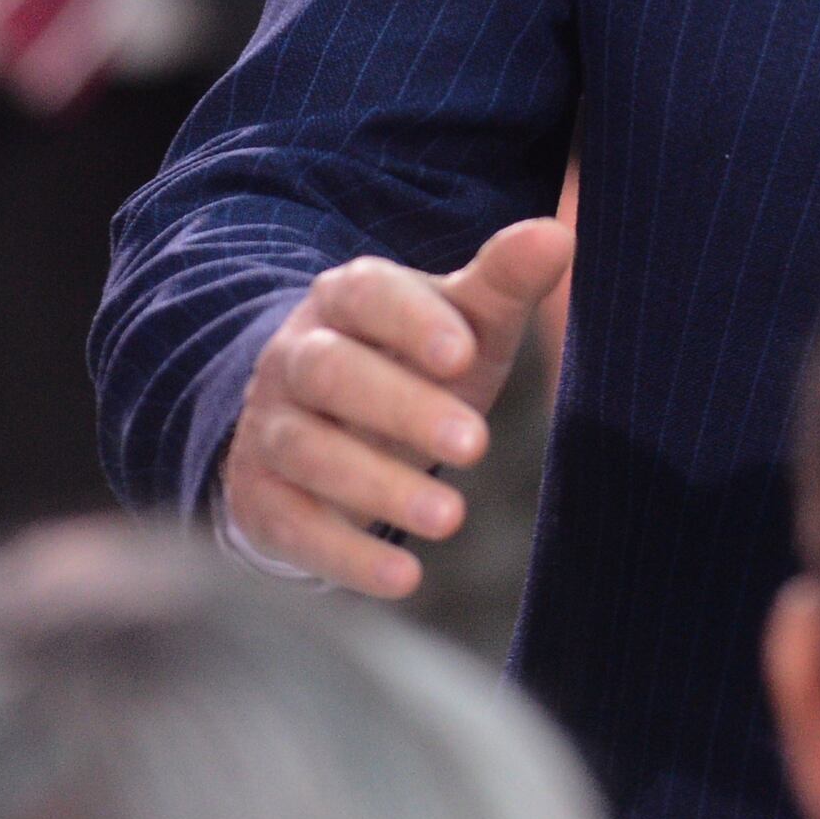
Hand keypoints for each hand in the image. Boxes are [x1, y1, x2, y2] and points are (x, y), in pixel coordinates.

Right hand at [220, 219, 575, 598]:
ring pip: (307, 451)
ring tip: (450, 518)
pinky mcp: (261, 498)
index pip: (366, 296)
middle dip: (401, 407)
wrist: (327, 425)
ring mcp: (270, 429)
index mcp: (346, 301)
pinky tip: (405, 581)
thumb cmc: (417, 364)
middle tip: (476, 443)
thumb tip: (557, 236)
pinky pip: (292, 527)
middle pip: (330, 373)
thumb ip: (505, 283)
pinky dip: (345, 557)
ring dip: (376, 486)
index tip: (463, 353)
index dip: (409, 321)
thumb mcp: (465, 323)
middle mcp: (295, 359)